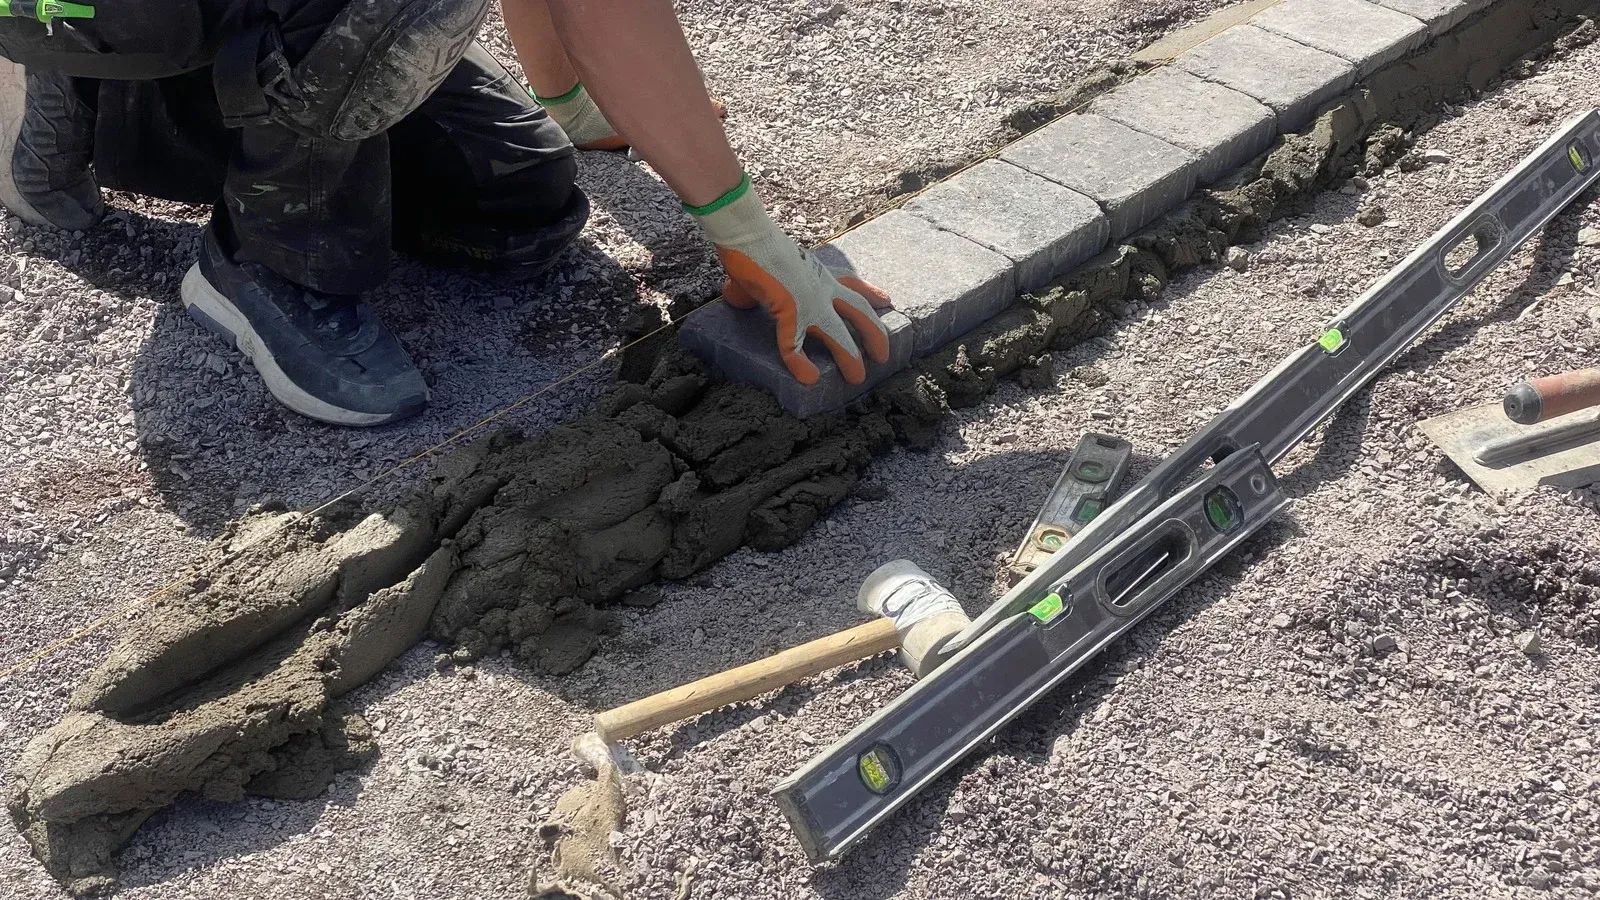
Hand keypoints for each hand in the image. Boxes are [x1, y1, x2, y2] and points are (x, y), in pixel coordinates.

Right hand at [692, 177, 890, 384]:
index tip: (886, 301)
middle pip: (859, 311)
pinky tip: (808, 377)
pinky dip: (801, 363)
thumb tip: (736, 295)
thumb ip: (763, 285)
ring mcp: (809, 300)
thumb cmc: (754, 245)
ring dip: (850, 358)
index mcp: (819, 273)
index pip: (852, 282)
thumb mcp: (770, 267)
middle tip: (883, 355)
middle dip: (875, 334)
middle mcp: (822, 286)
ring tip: (857, 378)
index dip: (871, 293)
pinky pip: (796, 344)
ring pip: (839, 334)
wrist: (746, 232)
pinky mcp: (789, 309)